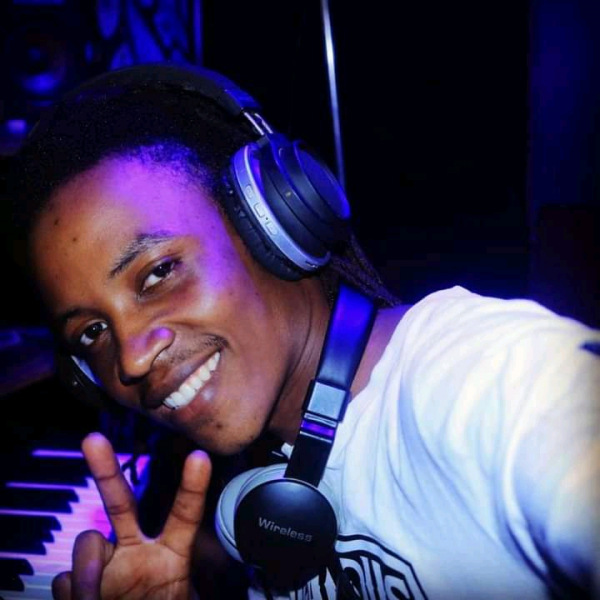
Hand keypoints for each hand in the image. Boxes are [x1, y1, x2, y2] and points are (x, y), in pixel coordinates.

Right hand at [52, 432, 210, 599]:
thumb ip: (171, 590)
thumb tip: (133, 585)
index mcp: (170, 556)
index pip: (185, 515)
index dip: (193, 487)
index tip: (200, 457)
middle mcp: (135, 551)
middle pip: (120, 502)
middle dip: (105, 470)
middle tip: (91, 440)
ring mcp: (105, 565)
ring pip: (87, 543)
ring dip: (87, 573)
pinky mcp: (78, 585)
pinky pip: (65, 580)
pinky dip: (73, 595)